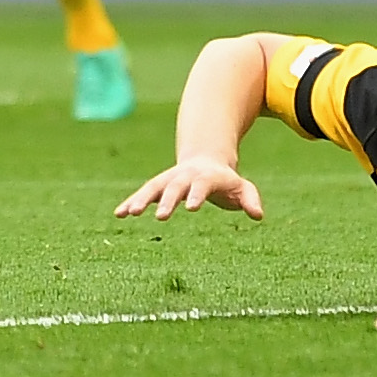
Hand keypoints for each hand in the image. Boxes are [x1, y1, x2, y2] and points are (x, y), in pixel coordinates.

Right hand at [114, 155, 262, 222]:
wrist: (205, 160)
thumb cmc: (225, 180)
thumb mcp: (241, 187)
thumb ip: (249, 199)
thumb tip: (258, 215)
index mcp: (206, 177)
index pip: (202, 185)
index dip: (197, 195)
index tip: (191, 208)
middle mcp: (184, 176)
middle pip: (175, 187)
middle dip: (168, 201)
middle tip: (161, 217)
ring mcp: (169, 179)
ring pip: (153, 188)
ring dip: (141, 199)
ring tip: (129, 214)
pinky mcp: (158, 187)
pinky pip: (143, 194)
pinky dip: (131, 202)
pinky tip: (119, 214)